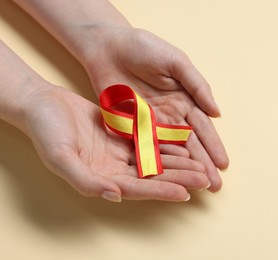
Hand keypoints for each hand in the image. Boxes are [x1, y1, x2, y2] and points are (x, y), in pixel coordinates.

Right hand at [23, 84, 209, 201]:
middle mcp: (114, 168)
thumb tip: (115, 195)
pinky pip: (149, 141)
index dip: (162, 191)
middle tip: (205, 180)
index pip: (138, 188)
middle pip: (153, 176)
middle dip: (179, 178)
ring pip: (155, 160)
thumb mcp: (60, 157)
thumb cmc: (45, 131)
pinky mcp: (123, 134)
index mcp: (101, 178)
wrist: (42, 105)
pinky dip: (167, 143)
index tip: (185, 193)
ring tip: (202, 166)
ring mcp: (120, 151)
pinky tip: (185, 145)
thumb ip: (85, 179)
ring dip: (179, 163)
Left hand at [84, 28, 228, 190]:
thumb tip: (217, 111)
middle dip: (202, 164)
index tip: (224, 164)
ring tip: (195, 186)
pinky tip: (166, 177)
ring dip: (182, 168)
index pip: (202, 127)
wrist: (108, 46)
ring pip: (169, 150)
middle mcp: (170, 115)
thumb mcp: (176, 62)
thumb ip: (197, 85)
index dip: (213, 145)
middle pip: (189, 144)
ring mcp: (150, 123)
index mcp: (184, 99)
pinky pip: (144, 147)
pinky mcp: (130, 126)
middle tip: (214, 185)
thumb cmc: (144, 47)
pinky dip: (155, 162)